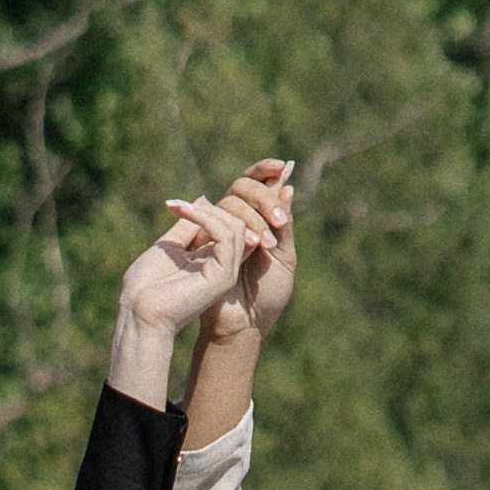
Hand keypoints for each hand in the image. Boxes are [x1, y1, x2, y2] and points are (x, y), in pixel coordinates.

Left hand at [106, 196, 254, 408]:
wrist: (138, 312)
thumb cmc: (145, 286)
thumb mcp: (169, 246)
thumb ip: (187, 225)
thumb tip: (203, 199)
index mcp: (212, 262)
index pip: (228, 226)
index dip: (211, 209)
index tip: (175, 206)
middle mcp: (224, 269)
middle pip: (238, 223)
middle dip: (213, 207)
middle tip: (179, 207)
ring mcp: (226, 274)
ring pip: (237, 227)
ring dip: (208, 212)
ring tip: (181, 211)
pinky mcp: (223, 277)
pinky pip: (228, 236)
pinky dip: (208, 220)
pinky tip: (186, 217)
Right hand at [195, 159, 296, 350]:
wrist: (244, 325)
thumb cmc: (266, 296)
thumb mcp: (284, 258)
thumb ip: (284, 224)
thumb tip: (287, 185)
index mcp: (259, 220)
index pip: (259, 183)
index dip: (266, 169)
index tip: (282, 164)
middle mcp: (237, 220)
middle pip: (243, 187)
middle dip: (264, 199)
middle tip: (278, 223)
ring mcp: (218, 229)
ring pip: (230, 202)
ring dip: (253, 217)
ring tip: (265, 246)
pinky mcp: (203, 243)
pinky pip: (211, 220)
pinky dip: (228, 222)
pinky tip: (252, 243)